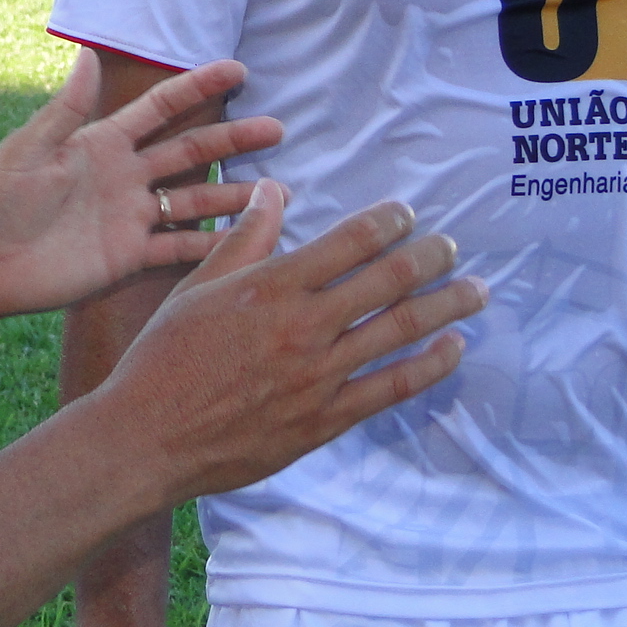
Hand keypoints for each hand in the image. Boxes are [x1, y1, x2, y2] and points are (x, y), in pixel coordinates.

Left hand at [0, 53, 281, 325]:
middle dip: (233, 139)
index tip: (238, 70)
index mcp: (103, 143)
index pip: (161, 108)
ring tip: (279, 190)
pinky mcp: (129, 256)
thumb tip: (87, 50)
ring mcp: (132, 217)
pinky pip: (178, 248)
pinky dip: (212, 246)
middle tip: (278, 128)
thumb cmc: (1, 200)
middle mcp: (126, 176)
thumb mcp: (33, 148)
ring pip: (194, 200)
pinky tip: (248, 241)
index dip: (198, 88)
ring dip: (234, 195)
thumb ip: (68, 108)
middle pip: (190, 151)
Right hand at [102, 181, 487, 502]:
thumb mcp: (197, 287)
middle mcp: (304, 327)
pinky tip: (453, 348)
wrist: (150, 436)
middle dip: (428, 257)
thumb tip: (273, 190)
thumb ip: (244, 239)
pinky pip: (393, 388)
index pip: (348, 242)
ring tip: (476, 290)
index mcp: (270, 287)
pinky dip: (431, 366)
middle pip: (386, 282)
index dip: (386, 222)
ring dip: (445, 306)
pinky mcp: (326, 420)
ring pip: (401, 332)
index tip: (406, 213)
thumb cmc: (163, 356)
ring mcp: (320, 376)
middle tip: (451, 245)